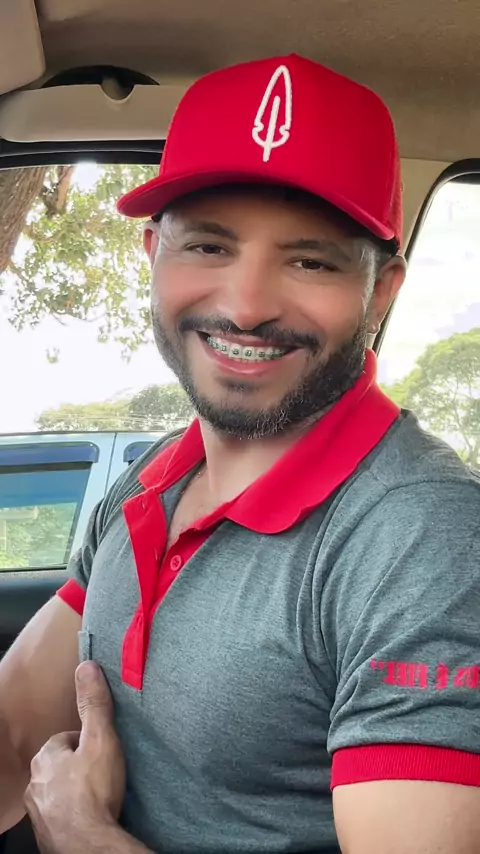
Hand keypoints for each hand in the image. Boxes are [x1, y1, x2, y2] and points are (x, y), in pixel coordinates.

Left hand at [24, 661, 125, 853]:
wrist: (88, 845)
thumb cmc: (94, 792)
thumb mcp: (101, 739)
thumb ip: (94, 704)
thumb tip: (87, 666)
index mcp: (45, 757)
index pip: (64, 739)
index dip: (85, 741)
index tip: (101, 748)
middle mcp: (35, 783)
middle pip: (59, 765)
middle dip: (77, 766)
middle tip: (101, 771)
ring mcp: (39, 811)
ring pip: (57, 791)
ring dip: (73, 791)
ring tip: (97, 795)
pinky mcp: (46, 834)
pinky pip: (59, 815)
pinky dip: (72, 813)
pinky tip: (89, 815)